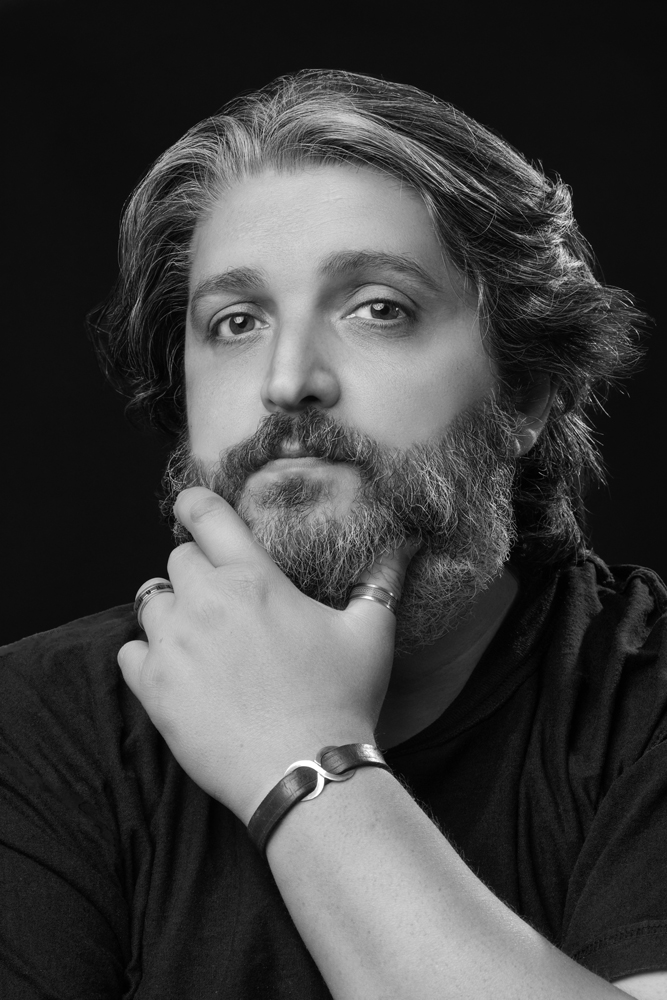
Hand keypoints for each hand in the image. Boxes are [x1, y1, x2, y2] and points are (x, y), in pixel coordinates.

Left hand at [118, 487, 415, 824]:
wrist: (305, 771)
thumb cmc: (341, 699)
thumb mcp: (370, 634)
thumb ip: (381, 581)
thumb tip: (404, 542)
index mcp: (254, 578)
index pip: (206, 515)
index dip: (193, 502)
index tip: (190, 506)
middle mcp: (207, 601)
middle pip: (177, 559)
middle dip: (195, 570)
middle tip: (219, 599)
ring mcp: (174, 644)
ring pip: (150, 602)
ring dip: (170, 611)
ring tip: (196, 636)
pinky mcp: (154, 687)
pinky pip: (130, 652)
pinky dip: (146, 655)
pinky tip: (176, 670)